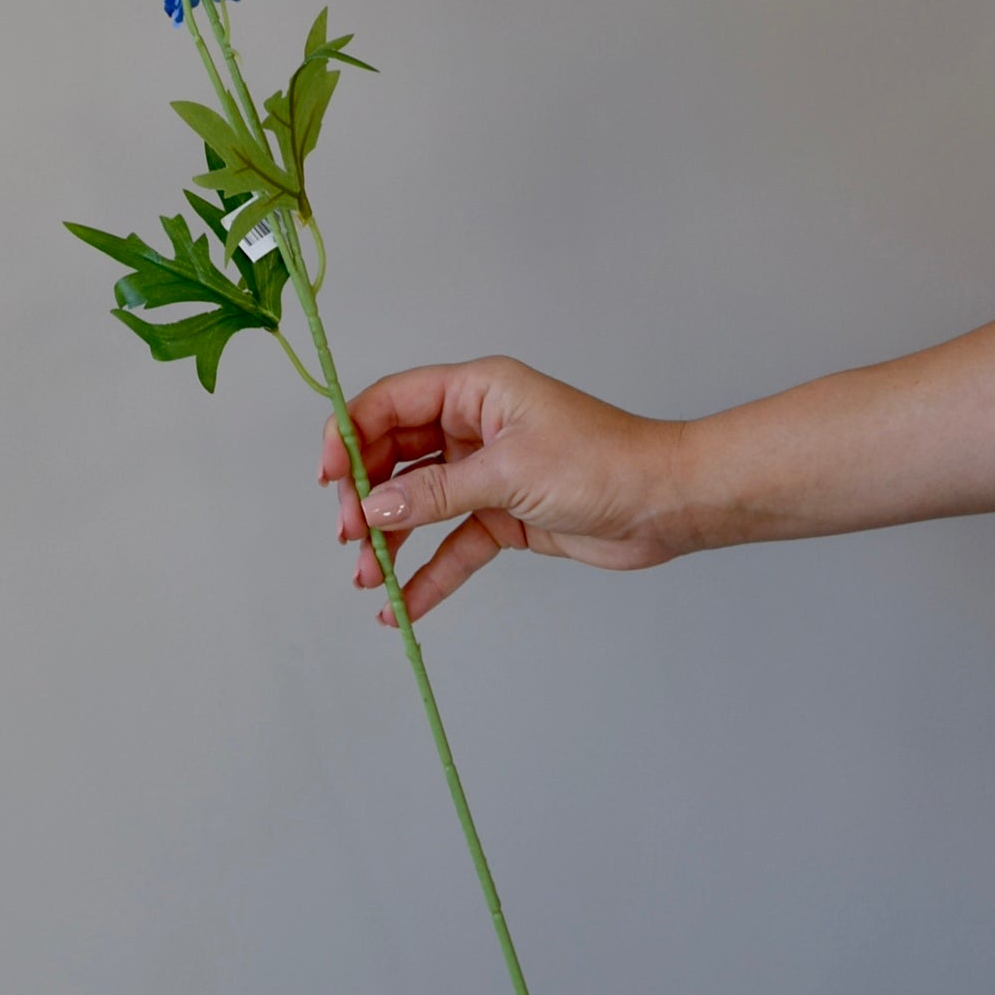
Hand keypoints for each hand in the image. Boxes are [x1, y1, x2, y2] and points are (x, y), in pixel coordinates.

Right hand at [317, 356, 694, 624]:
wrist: (666, 504)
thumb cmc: (603, 463)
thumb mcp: (509, 474)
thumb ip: (436, 492)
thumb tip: (374, 509)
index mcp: (475, 391)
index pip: (390, 403)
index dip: (350, 435)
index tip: (329, 478)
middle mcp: (475, 427)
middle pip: (396, 456)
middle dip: (367, 496)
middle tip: (350, 535)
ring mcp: (488, 473)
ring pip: (419, 504)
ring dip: (391, 540)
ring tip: (368, 576)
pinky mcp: (504, 515)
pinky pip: (453, 543)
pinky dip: (429, 572)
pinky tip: (404, 603)